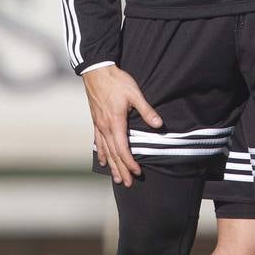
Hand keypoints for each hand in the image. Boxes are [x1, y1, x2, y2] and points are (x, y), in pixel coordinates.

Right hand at [83, 66, 161, 187]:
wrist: (96, 71)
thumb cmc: (116, 81)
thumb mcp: (134, 94)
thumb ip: (146, 110)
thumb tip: (159, 125)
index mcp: (115, 122)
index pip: (122, 149)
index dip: (130, 162)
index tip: (137, 172)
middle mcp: (105, 127)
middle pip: (113, 154)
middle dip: (121, 169)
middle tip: (128, 183)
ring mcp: (98, 125)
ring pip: (105, 150)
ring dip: (111, 165)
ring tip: (116, 178)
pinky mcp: (95, 120)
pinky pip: (97, 141)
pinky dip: (100, 152)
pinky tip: (102, 160)